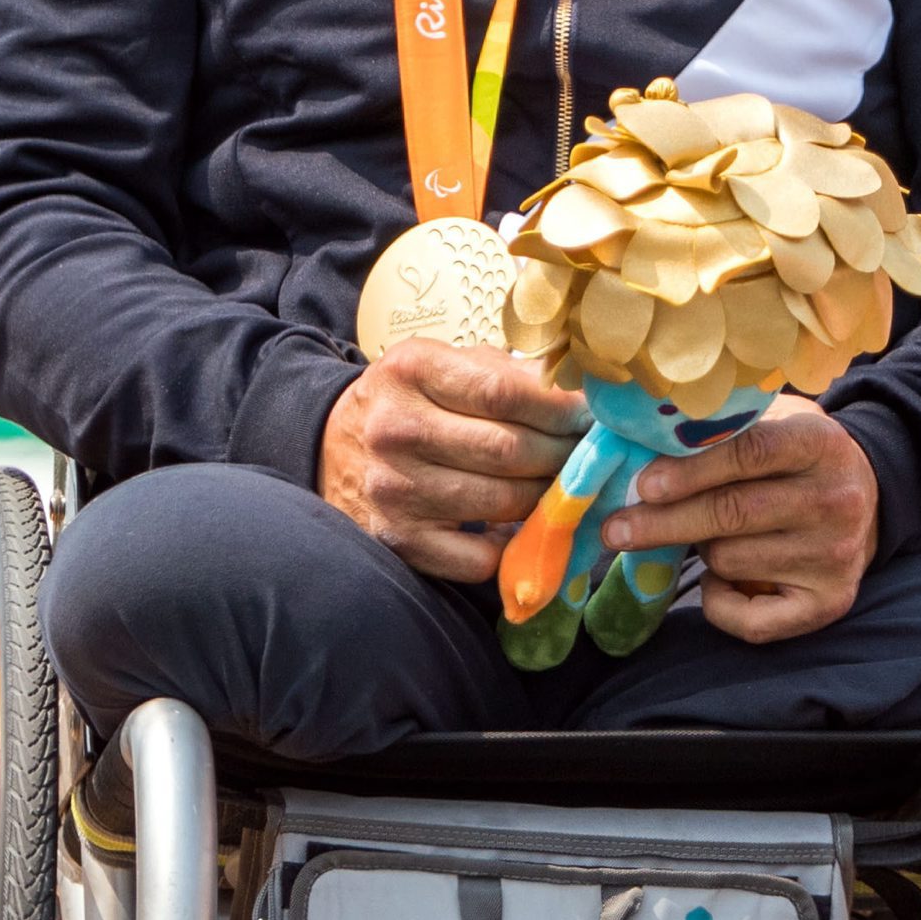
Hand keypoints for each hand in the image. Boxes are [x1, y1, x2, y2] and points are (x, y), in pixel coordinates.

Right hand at [320, 340, 585, 584]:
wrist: (328, 445)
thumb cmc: (406, 400)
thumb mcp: (440, 364)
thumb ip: (504, 371)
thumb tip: (580, 392)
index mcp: (411, 371)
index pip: (505, 392)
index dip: (561, 409)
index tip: (592, 417)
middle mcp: (396, 429)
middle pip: (510, 450)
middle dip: (564, 456)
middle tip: (589, 457)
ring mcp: (395, 490)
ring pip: (503, 503)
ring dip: (546, 500)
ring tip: (563, 487)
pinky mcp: (399, 540)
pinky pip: (478, 556)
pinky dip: (511, 545)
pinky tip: (519, 526)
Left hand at [600, 395, 878, 642]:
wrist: (870, 496)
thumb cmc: (797, 456)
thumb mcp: (775, 421)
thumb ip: (722, 430)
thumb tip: (641, 444)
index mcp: (819, 443)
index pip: (750, 453)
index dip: (692, 469)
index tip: (645, 484)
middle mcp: (835, 501)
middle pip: (733, 514)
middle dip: (664, 522)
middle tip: (615, 529)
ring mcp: (835, 556)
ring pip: (730, 560)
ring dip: (702, 550)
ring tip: (710, 534)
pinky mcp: (830, 602)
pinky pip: (752, 620)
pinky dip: (720, 603)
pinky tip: (721, 581)